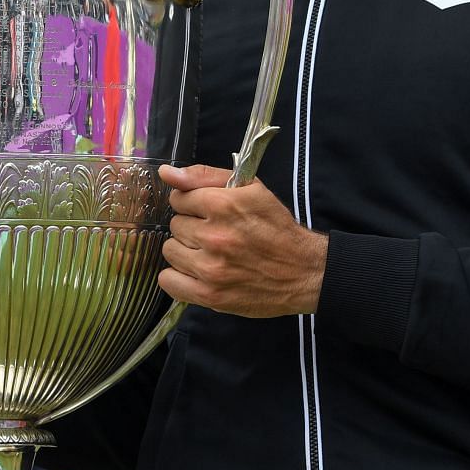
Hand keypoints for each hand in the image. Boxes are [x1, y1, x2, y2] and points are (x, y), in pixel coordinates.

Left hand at [157, 164, 326, 316]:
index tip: (208, 211)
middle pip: (175, 225)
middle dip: (192, 226)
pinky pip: (168, 281)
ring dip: (185, 250)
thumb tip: (166, 173)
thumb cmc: (276, 228)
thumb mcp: (250, 189)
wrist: (303, 271)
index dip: (193, 203)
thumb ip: (204, 176)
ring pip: (170, 251)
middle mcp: (215, 236)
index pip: (178, 199)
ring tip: (209, 253)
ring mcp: (211, 269)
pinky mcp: (210, 295)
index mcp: (224, 205)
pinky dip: (178, 276)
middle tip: (215, 233)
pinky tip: (196, 272)